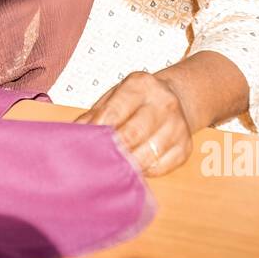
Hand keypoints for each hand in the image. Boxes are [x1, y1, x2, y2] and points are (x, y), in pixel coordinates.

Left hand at [75, 71, 195, 175]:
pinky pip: (160, 167)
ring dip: (126, 165)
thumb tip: (73, 133)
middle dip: (112, 150)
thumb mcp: (114, 97)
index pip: (114, 111)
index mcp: (141, 85)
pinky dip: (143, 172)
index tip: (83, 145)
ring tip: (110, 170)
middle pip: (133, 134)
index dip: (97, 131)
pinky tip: (132, 169)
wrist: (175, 98)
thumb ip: (94, 115)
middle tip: (94, 163)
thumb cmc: (136, 100)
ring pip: (147, 154)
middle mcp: (164, 103)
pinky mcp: (185, 147)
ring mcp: (177, 126)